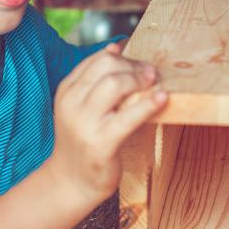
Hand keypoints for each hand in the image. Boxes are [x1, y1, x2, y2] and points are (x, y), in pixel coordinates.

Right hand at [47, 43, 166, 204]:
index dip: (122, 57)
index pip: (96, 60)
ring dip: (140, 80)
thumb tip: (116, 47)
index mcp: (67, 91)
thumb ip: (95, 79)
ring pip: (114, 84)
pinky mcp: (101, 143)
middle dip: (133, 66)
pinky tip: (161, 99)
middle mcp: (72, 104)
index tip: (137, 62)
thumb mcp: (81, 106)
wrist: (72, 180)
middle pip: (106, 67)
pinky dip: (149, 104)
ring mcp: (85, 124)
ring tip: (154, 83)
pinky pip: (129, 116)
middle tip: (150, 73)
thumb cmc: (83, 139)